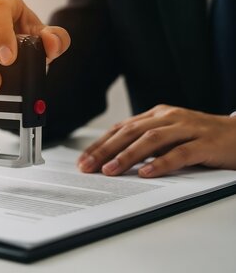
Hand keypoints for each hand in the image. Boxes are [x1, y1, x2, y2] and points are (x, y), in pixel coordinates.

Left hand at [77, 104, 235, 177]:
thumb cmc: (202, 137)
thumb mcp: (170, 136)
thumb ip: (146, 143)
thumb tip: (112, 159)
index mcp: (158, 115)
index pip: (121, 128)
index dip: (100, 144)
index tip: (83, 160)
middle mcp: (169, 117)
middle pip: (130, 132)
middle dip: (105, 150)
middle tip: (88, 166)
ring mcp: (188, 128)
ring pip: (151, 140)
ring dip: (127, 156)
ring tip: (110, 170)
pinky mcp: (206, 143)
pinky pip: (180, 153)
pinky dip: (161, 163)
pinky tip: (146, 173)